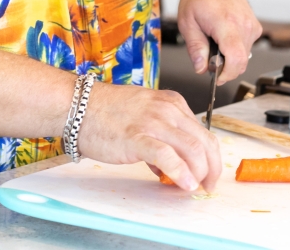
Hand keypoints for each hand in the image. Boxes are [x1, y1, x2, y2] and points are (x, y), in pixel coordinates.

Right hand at [77, 82, 221, 191]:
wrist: (77, 106)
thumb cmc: (105, 112)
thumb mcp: (143, 114)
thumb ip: (161, 134)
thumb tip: (171, 163)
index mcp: (171, 103)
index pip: (202, 131)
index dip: (209, 156)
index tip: (206, 172)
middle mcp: (167, 110)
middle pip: (204, 141)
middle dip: (212, 168)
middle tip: (208, 184)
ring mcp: (153, 122)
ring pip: (193, 149)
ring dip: (200, 173)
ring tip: (195, 186)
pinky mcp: (137, 137)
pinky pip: (167, 156)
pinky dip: (181, 172)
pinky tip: (184, 184)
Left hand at [179, 0, 262, 82]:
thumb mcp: (187, 23)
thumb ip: (195, 48)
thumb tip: (201, 69)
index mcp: (227, 24)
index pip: (236, 59)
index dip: (227, 74)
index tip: (216, 77)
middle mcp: (244, 25)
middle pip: (241, 61)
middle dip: (224, 67)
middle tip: (207, 56)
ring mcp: (252, 26)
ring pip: (244, 56)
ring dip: (229, 57)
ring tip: (213, 41)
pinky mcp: (255, 27)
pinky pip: (247, 47)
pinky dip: (235, 48)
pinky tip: (223, 37)